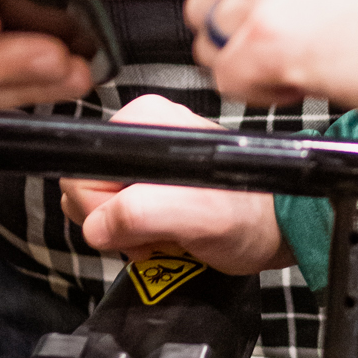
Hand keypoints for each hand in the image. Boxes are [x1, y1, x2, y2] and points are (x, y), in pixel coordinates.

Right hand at [58, 94, 288, 273]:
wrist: (277, 228)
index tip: (139, 226)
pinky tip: (167, 234)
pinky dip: (136, 233)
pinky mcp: (150, 180)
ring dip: (127, 232)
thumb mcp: (197, 216)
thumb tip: (98, 224)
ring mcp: (144, 157)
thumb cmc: (249, 217)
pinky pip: (116, 213)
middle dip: (116, 225)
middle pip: (85, 189)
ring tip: (168, 233)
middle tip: (158, 233)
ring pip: (99, 206)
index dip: (102, 212)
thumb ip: (141, 213)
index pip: (80, 173)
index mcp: (143, 123)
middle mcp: (140, 133)